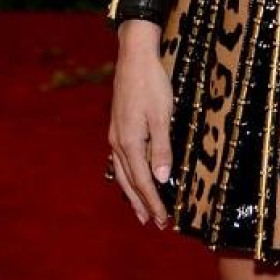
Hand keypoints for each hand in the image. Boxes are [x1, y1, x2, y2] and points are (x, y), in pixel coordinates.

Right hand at [108, 20, 172, 228]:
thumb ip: (161, 147)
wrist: (134, 57)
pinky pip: (120, 159)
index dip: (153, 202)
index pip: (142, 181)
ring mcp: (116, 134)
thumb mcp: (161, 115)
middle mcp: (118, 142)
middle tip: (154, 223)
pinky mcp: (118, 125)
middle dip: (142, 203)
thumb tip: (161, 179)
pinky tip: (131, 176)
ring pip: (122, 172)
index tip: (163, 220)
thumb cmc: (152, 83)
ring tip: (141, 209)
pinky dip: (127, 175)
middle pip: (129, 181)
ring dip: (132, 192)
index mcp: (129, 142)